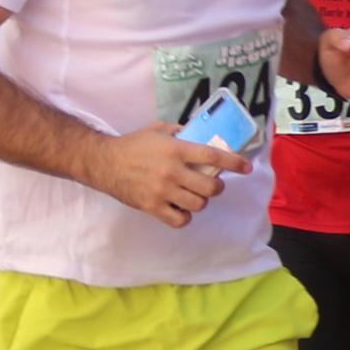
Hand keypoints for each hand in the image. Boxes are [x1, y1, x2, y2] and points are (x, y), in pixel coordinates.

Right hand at [95, 123, 248, 227]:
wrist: (103, 162)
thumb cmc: (133, 144)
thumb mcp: (158, 130)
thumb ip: (180, 132)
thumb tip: (200, 136)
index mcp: (175, 150)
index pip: (212, 157)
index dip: (233, 162)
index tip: (246, 167)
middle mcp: (171, 171)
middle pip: (210, 187)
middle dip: (216, 187)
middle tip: (211, 184)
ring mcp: (162, 191)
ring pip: (198, 204)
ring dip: (201, 201)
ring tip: (194, 195)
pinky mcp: (151, 207)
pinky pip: (180, 220)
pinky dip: (185, 216)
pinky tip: (180, 208)